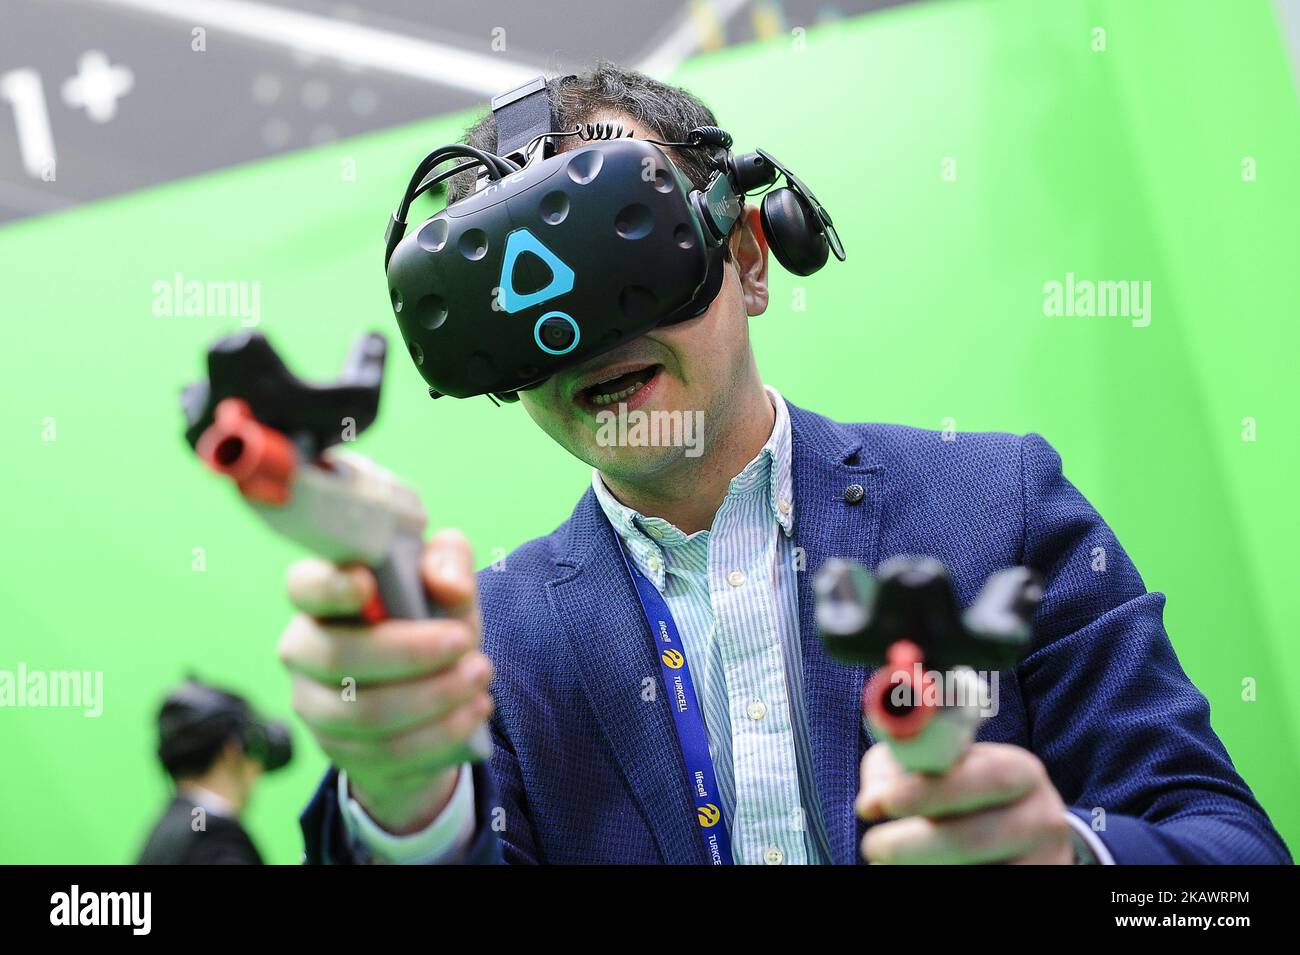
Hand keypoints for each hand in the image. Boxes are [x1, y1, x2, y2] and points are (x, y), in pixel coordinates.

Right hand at [277, 529, 493, 833]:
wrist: (431, 696)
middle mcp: (304, 649)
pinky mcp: (337, 750)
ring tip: (479, 678)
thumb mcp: (446, 583)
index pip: (304, 586)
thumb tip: (450, 586)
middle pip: (337, 657)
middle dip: (410, 652)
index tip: (368, 584)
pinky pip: (385, 751)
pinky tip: (472, 711)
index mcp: (321, 596)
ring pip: (364, 712)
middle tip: (466, 641)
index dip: (329, 586)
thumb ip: (449, 561)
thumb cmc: (429, 621)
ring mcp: (314, 704)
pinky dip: (438, 733)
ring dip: (433, 697)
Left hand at [856, 741, 1072, 863]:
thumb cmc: (957, 788)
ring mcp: (1043, 862)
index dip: (930, 791)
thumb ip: (899, 770)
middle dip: (911, 844)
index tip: (881, 803)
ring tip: (887, 862)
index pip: (986, 777)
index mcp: (1022, 771)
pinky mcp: (1036, 884)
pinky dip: (940, 883)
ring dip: (920, 869)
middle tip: (872, 844)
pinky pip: (984, 892)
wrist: (1011, 829)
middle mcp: (1041, 818)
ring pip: (977, 874)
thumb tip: (872, 803)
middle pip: (975, 837)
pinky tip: (915, 873)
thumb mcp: (932, 765)